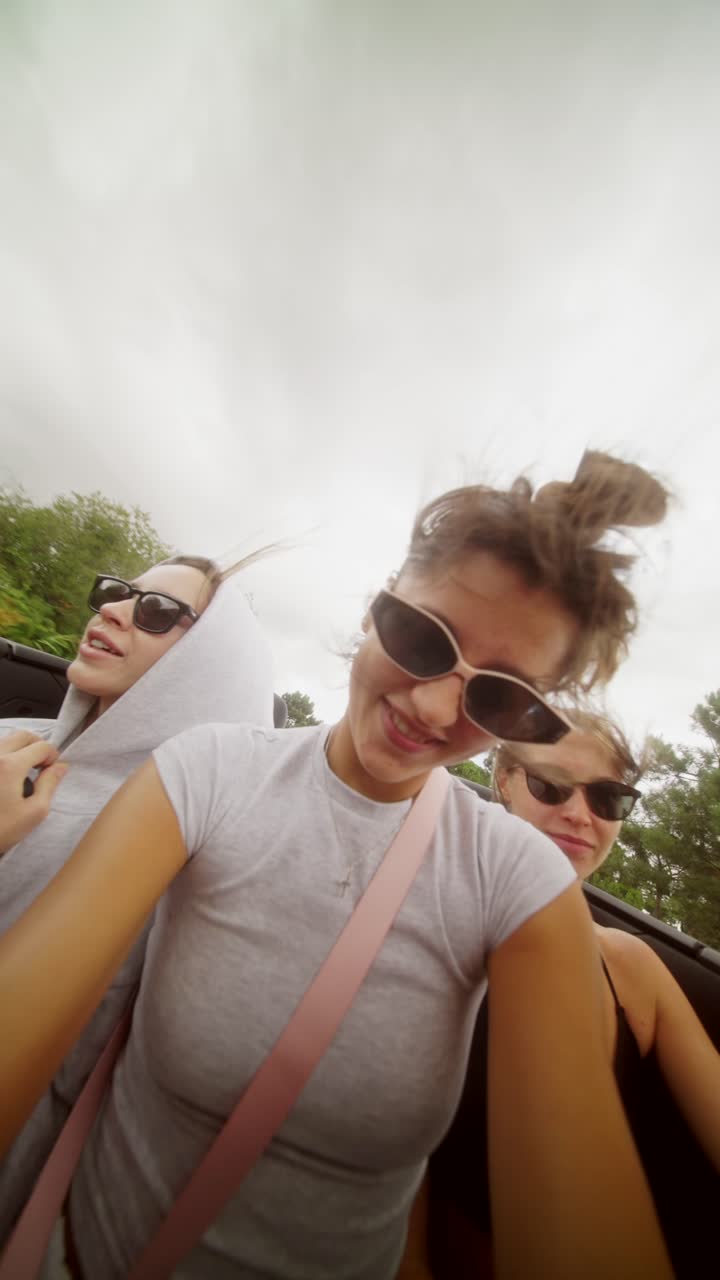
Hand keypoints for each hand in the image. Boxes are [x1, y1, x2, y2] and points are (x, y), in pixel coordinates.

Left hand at [0, 731, 67, 852]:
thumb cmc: (1, 830)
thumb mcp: (34, 812)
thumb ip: (49, 785)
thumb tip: (60, 767)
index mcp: (11, 765)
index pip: (41, 746)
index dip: (52, 756)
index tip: (52, 770)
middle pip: (22, 736)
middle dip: (37, 746)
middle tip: (41, 765)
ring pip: (5, 741)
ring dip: (20, 750)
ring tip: (23, 772)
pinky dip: (5, 757)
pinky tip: (6, 777)